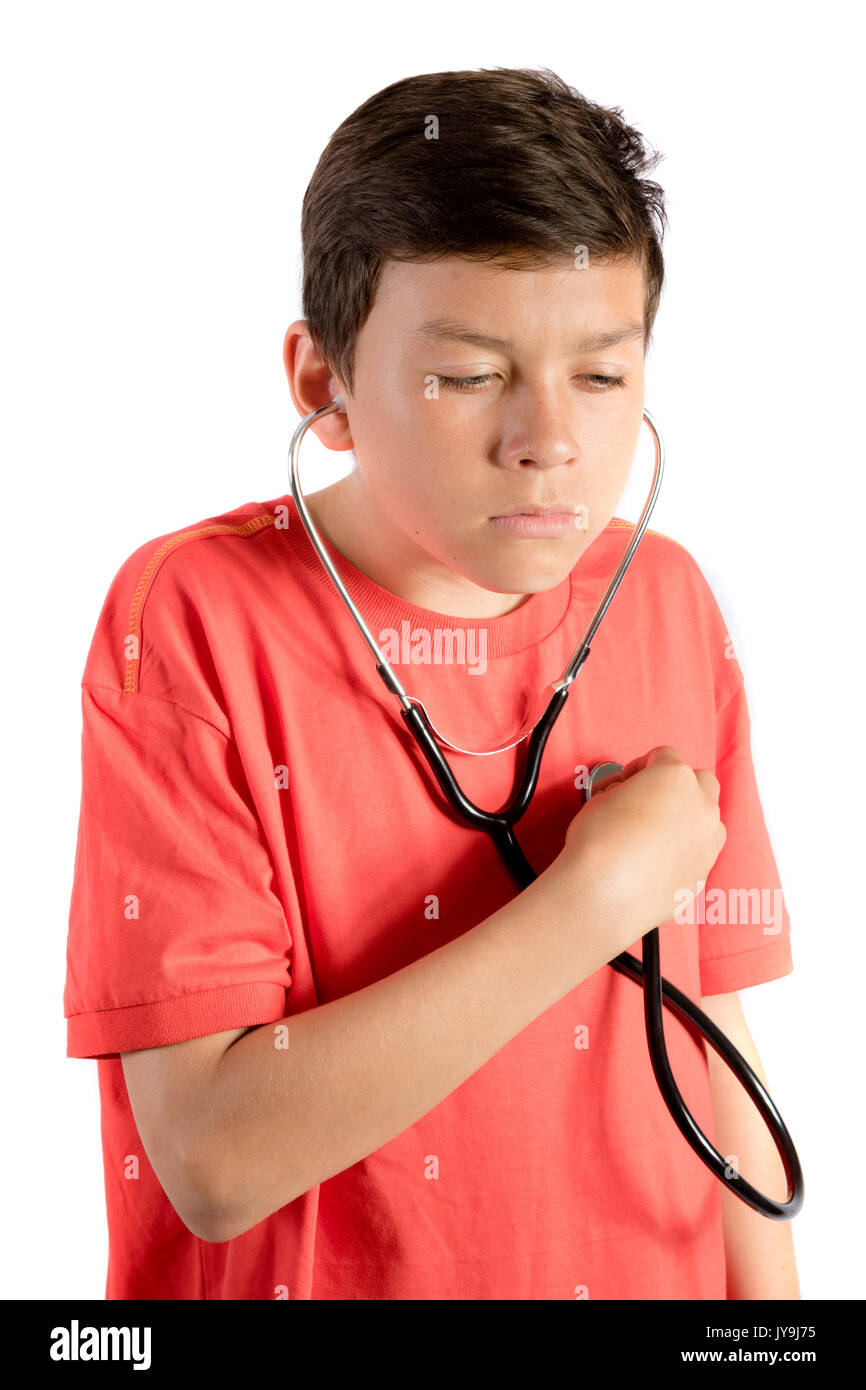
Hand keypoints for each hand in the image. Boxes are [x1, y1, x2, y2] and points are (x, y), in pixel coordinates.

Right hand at [557, 745, 725, 941]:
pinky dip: (683, 851)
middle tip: (648, 800)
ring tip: (654, 833)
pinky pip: (699, 852)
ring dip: (687, 819)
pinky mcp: (704, 874)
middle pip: (699, 782)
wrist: (603, 894)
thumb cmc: (599, 845)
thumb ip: (626, 790)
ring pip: (707, 819)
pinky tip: (655, 861)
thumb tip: (628, 797)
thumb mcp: (602, 798)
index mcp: (675, 778)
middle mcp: (700, 806)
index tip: (628, 780)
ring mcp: (707, 842)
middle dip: (676, 787)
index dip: (640, 767)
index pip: (665, 756)